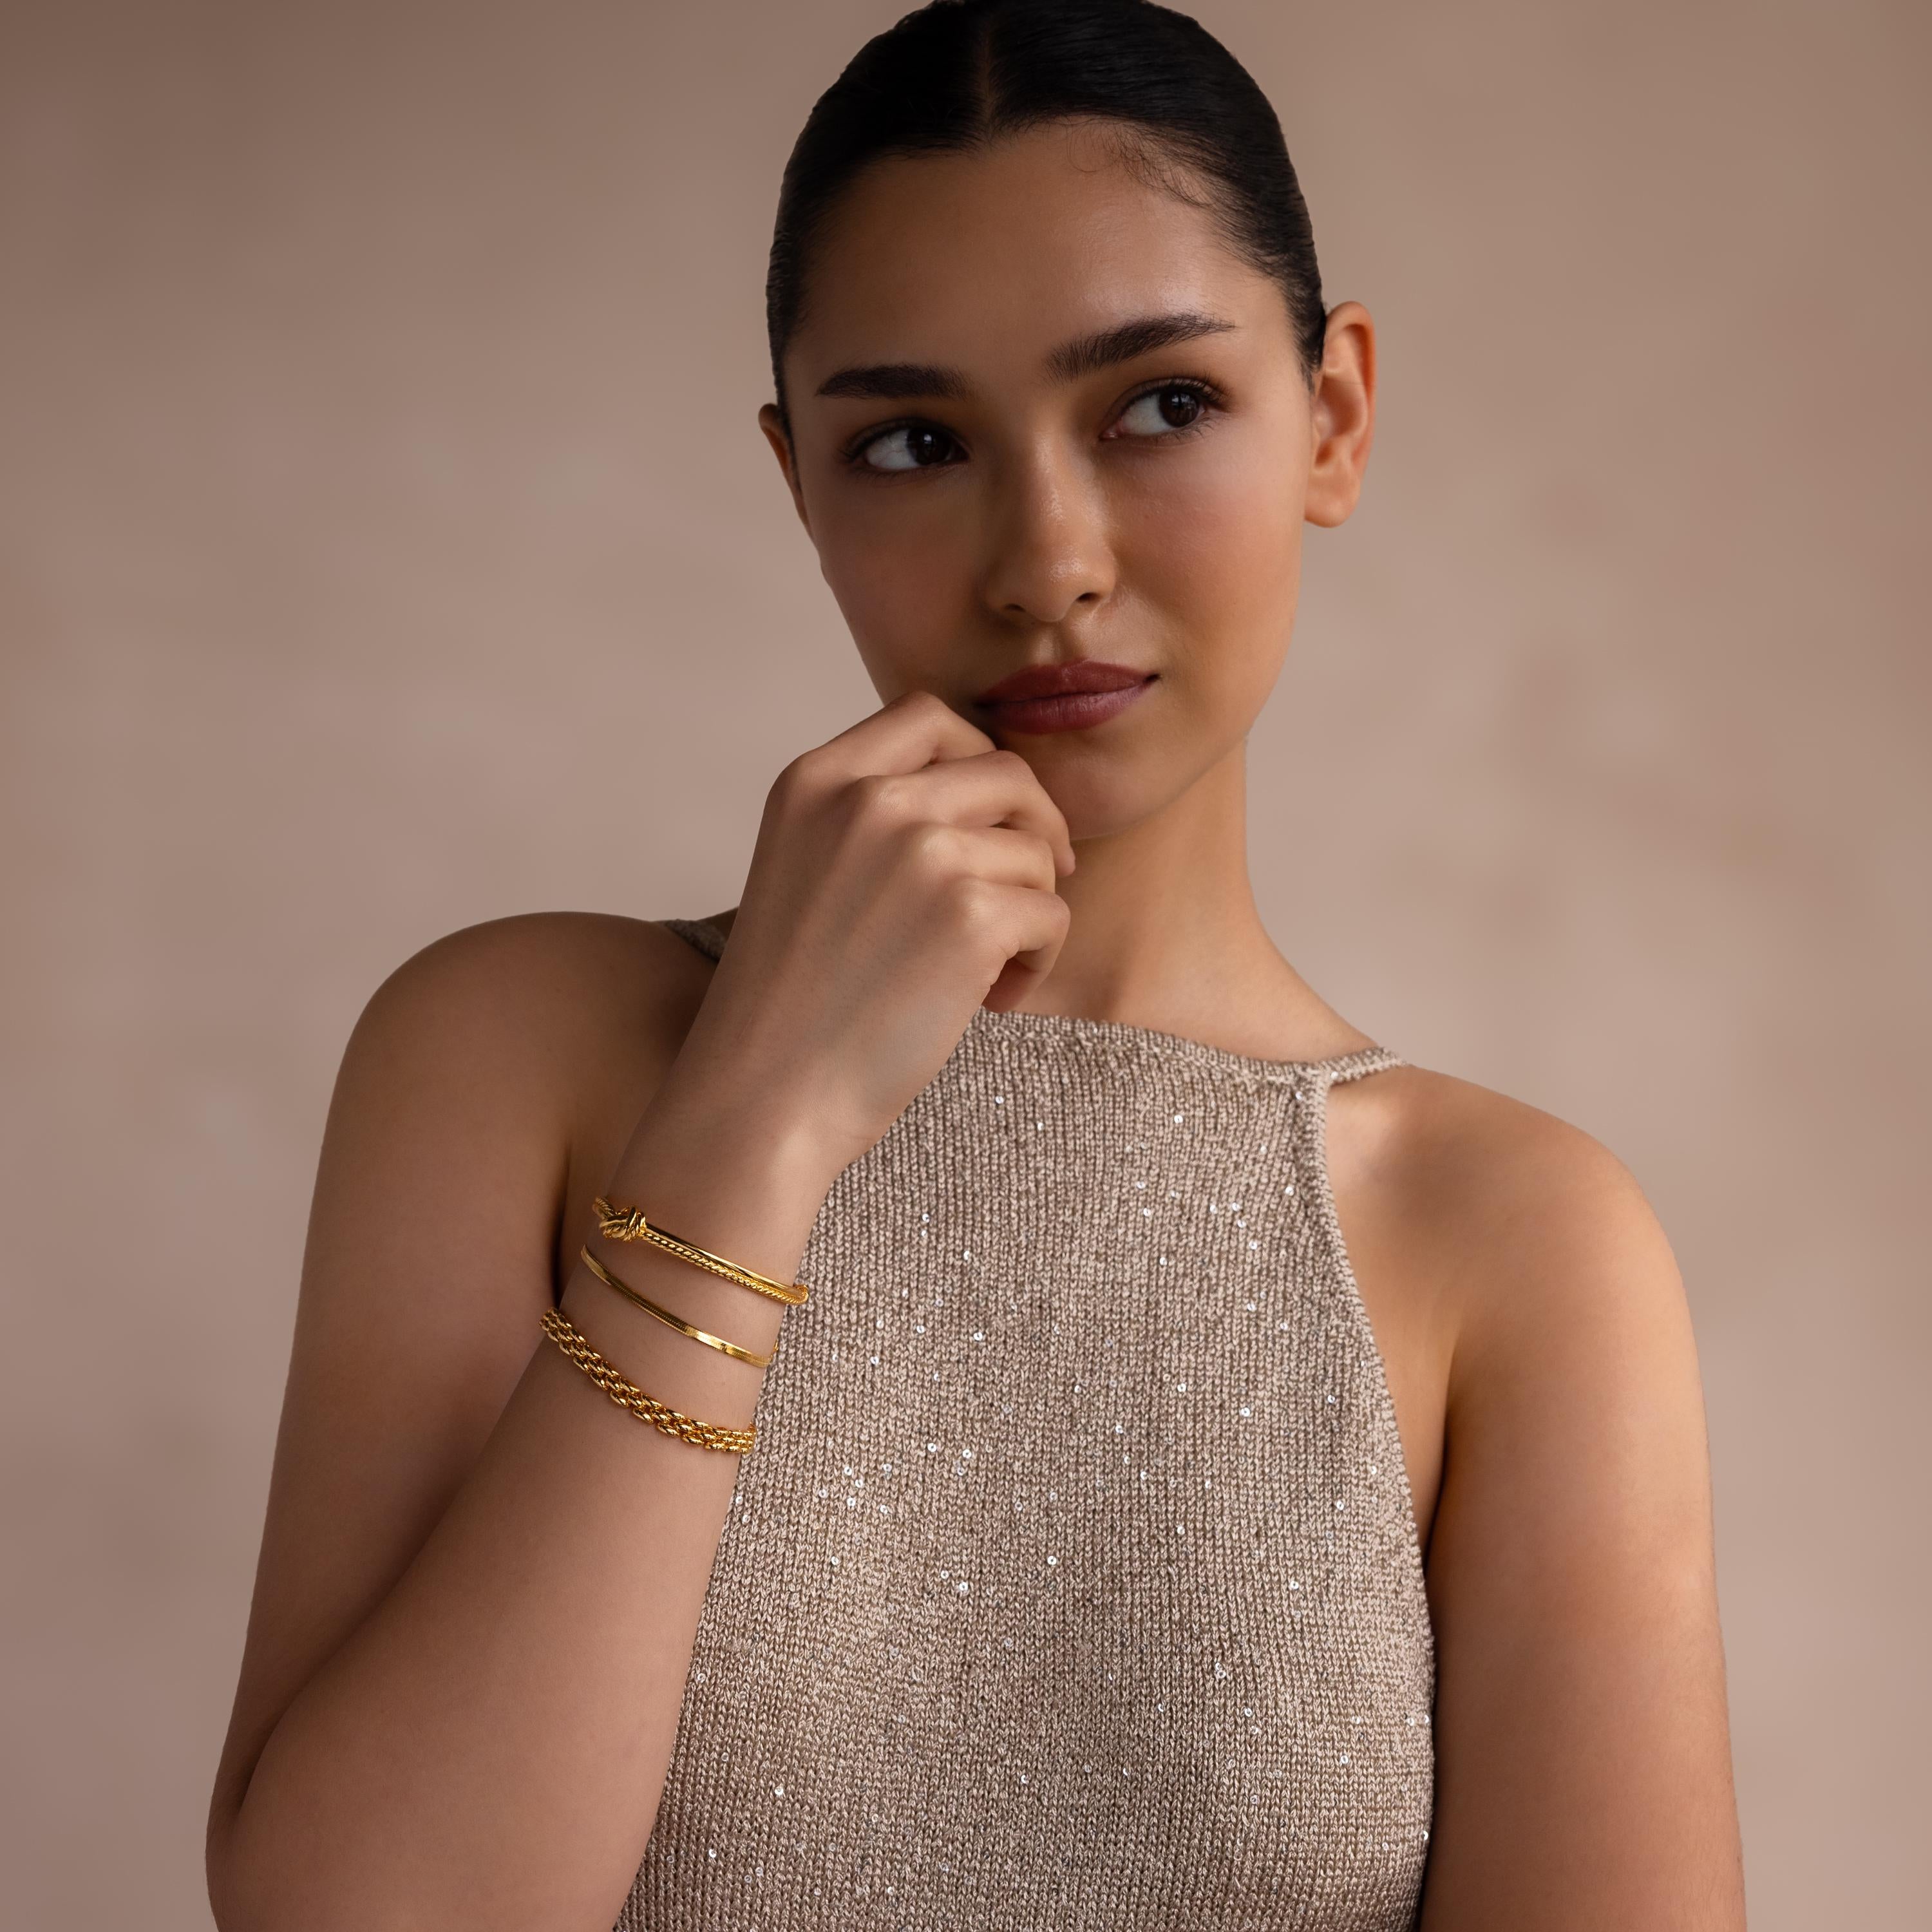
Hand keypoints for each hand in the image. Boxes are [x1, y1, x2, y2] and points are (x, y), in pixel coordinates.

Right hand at [666, 689, 1073, 1179]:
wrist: (762, 1097)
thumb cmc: (788, 1005)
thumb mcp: (801, 870)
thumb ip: (865, 818)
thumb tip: (986, 797)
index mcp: (816, 780)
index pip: (929, 716)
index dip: (978, 761)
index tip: (990, 819)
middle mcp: (868, 799)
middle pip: (1005, 772)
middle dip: (1033, 831)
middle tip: (1029, 891)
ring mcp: (922, 851)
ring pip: (1036, 850)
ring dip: (1031, 910)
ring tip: (987, 973)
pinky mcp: (971, 914)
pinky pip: (1052, 913)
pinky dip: (1038, 962)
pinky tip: (990, 1001)